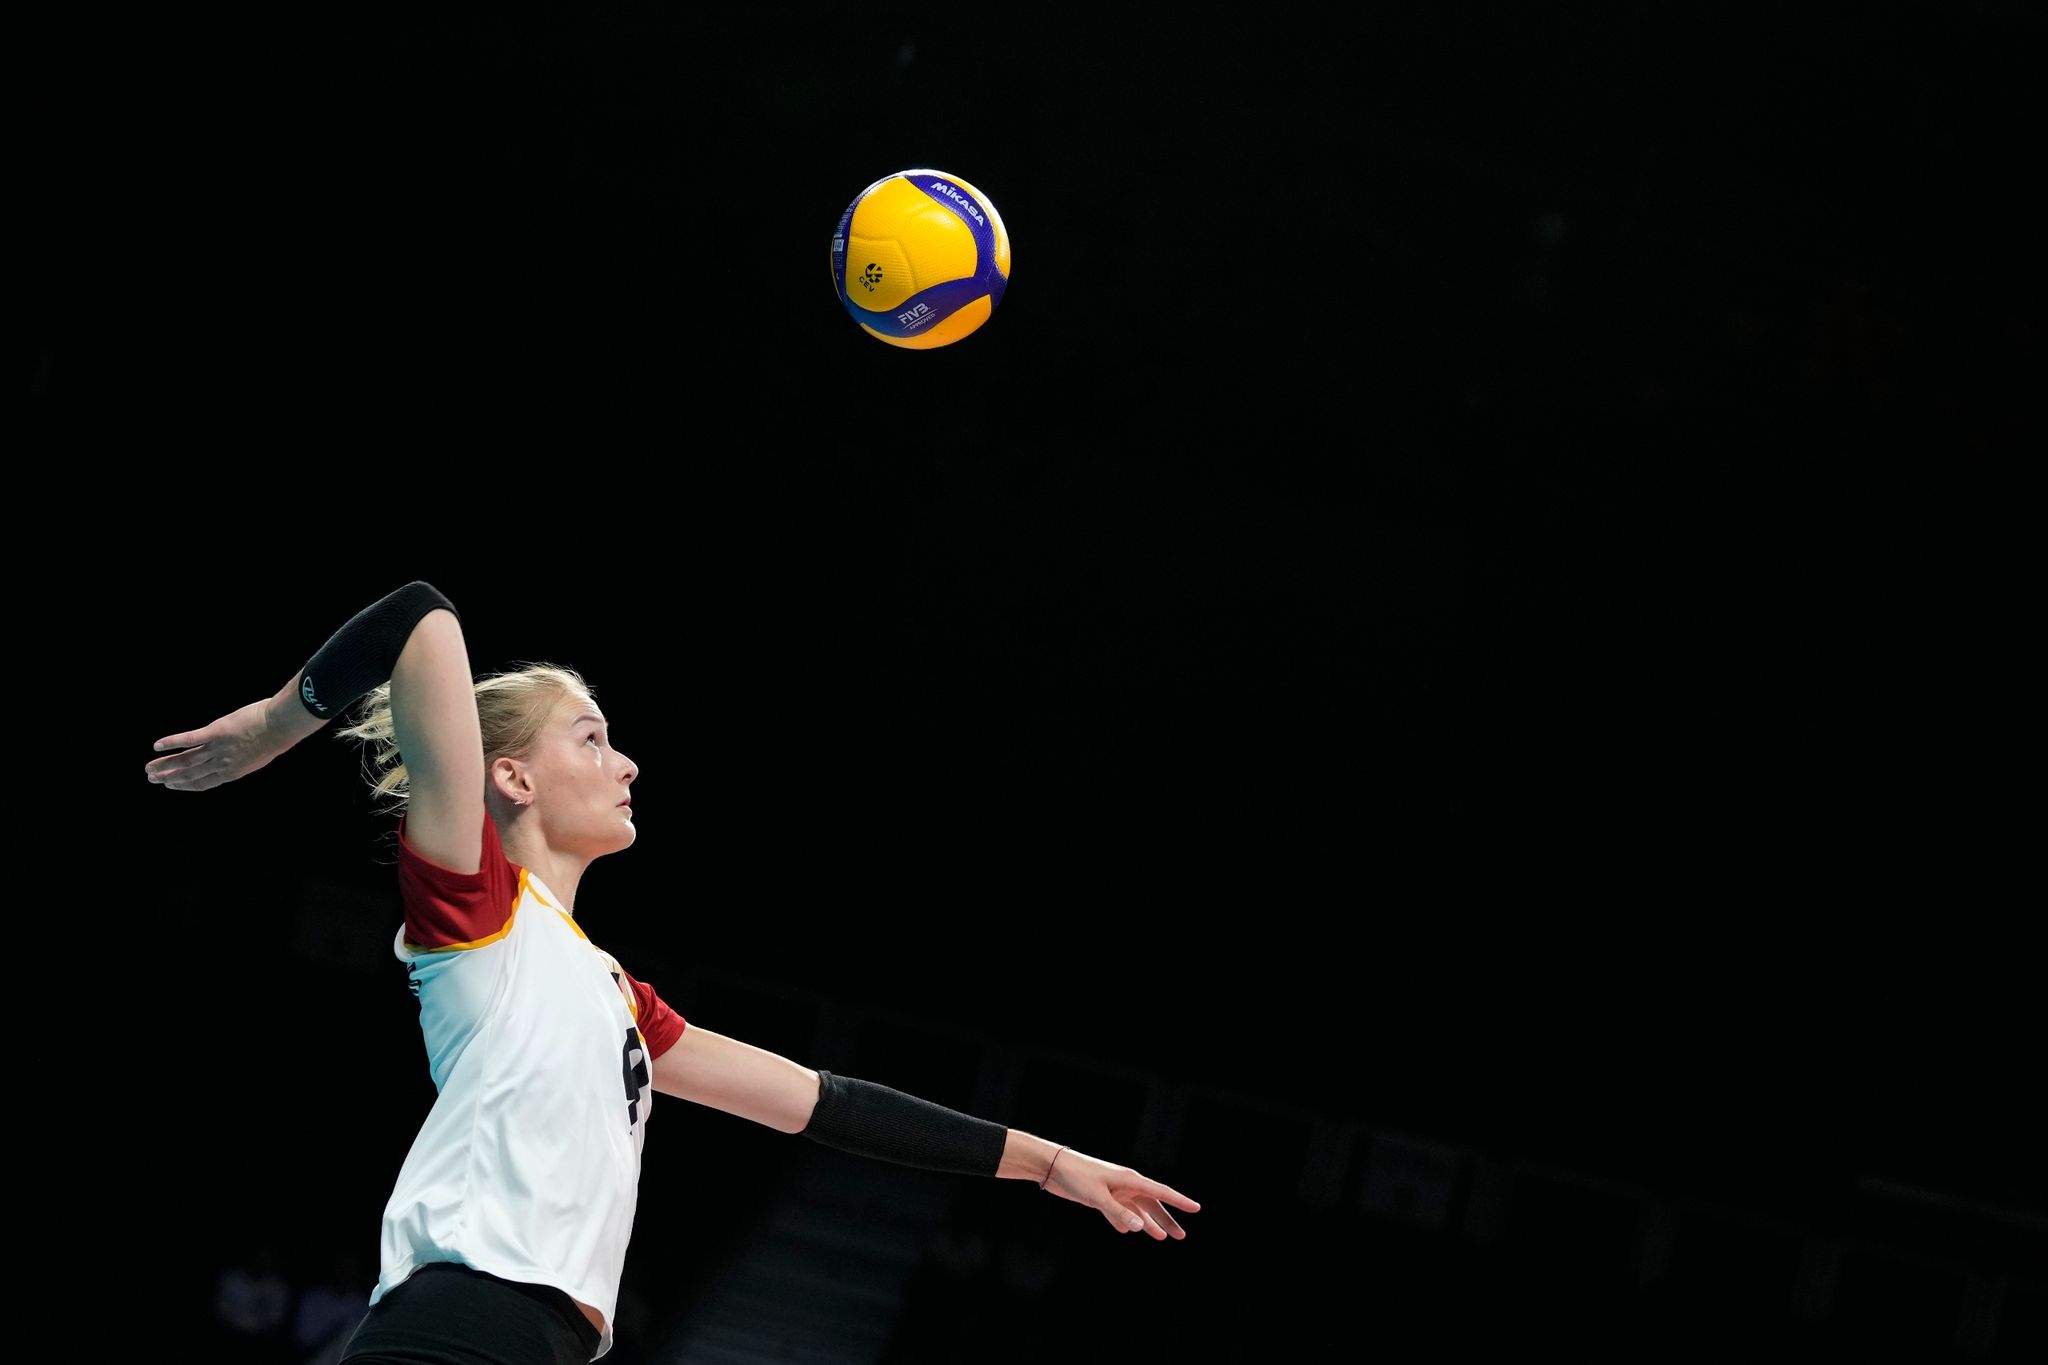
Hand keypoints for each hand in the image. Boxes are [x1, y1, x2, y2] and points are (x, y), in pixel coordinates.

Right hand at [145, 696, 309, 790]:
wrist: (282, 725)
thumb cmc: (276, 737)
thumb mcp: (259, 755)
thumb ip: (243, 758)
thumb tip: (235, 755)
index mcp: (233, 772)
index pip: (204, 783)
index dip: (185, 785)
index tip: (171, 785)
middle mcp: (223, 764)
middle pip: (190, 774)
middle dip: (169, 777)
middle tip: (152, 779)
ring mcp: (218, 749)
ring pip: (185, 761)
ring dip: (165, 765)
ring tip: (149, 768)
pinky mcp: (216, 732)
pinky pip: (189, 739)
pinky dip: (171, 743)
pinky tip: (156, 746)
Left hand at [1041, 1147, 1200, 1240]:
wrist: (1053, 1167)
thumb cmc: (1076, 1176)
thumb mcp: (1098, 1197)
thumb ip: (1119, 1213)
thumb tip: (1140, 1228)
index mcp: (1130, 1180)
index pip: (1161, 1192)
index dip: (1179, 1201)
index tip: (1196, 1209)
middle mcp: (1125, 1184)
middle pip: (1152, 1205)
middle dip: (1167, 1220)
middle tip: (1181, 1236)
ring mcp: (1113, 1190)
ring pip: (1136, 1210)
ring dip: (1148, 1224)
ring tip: (1161, 1238)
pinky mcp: (1100, 1197)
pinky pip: (1118, 1212)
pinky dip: (1124, 1222)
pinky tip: (1127, 1232)